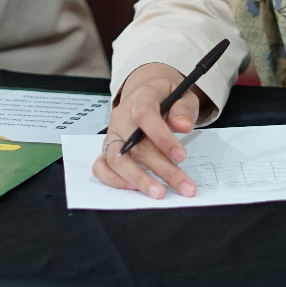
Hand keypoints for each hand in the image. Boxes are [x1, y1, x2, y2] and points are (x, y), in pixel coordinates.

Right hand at [92, 63, 203, 198]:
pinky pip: (101, 166)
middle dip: (161, 169)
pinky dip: (114, 180)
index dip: (162, 138)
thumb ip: (182, 109)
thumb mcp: (181, 95)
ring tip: (159, 193)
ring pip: (116, 159)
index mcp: (140, 99)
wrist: (148, 93)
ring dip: (138, 179)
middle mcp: (122, 117)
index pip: (145, 116)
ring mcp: (112, 134)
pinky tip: (134, 189)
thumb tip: (184, 125)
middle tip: (183, 185)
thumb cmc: (165, 97)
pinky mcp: (108, 149)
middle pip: (135, 145)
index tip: (181, 156)